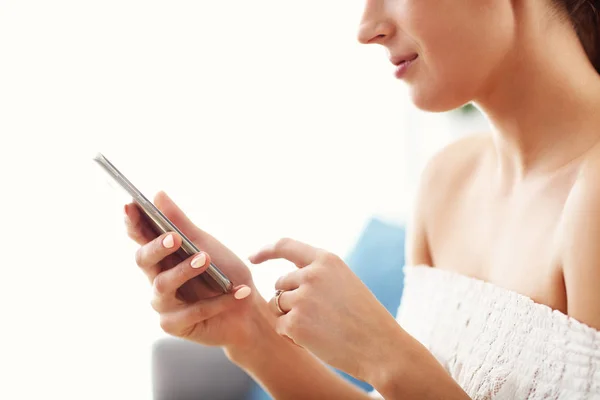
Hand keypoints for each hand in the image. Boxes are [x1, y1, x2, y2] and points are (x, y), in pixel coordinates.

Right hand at [124, 191, 271, 349]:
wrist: (248, 312)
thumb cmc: (225, 275)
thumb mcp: (207, 245)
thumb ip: (181, 224)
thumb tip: (157, 194)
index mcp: (162, 257)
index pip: (140, 237)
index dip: (133, 222)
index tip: (130, 205)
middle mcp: (157, 279)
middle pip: (143, 261)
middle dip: (157, 248)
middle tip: (174, 238)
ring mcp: (163, 304)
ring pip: (163, 285)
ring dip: (185, 271)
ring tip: (206, 259)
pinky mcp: (174, 325)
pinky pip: (191, 311)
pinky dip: (218, 301)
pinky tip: (240, 291)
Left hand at [248, 238, 404, 381]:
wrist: (381, 348)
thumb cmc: (365, 318)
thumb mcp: (345, 283)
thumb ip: (318, 275)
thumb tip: (283, 282)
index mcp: (326, 260)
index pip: (285, 245)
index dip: (266, 251)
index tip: (253, 258)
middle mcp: (311, 274)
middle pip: (281, 284)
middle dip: (290, 299)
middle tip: (318, 317)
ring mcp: (301, 298)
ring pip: (278, 305)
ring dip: (290, 317)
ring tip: (320, 327)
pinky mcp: (295, 323)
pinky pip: (280, 326)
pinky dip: (292, 335)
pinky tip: (315, 340)